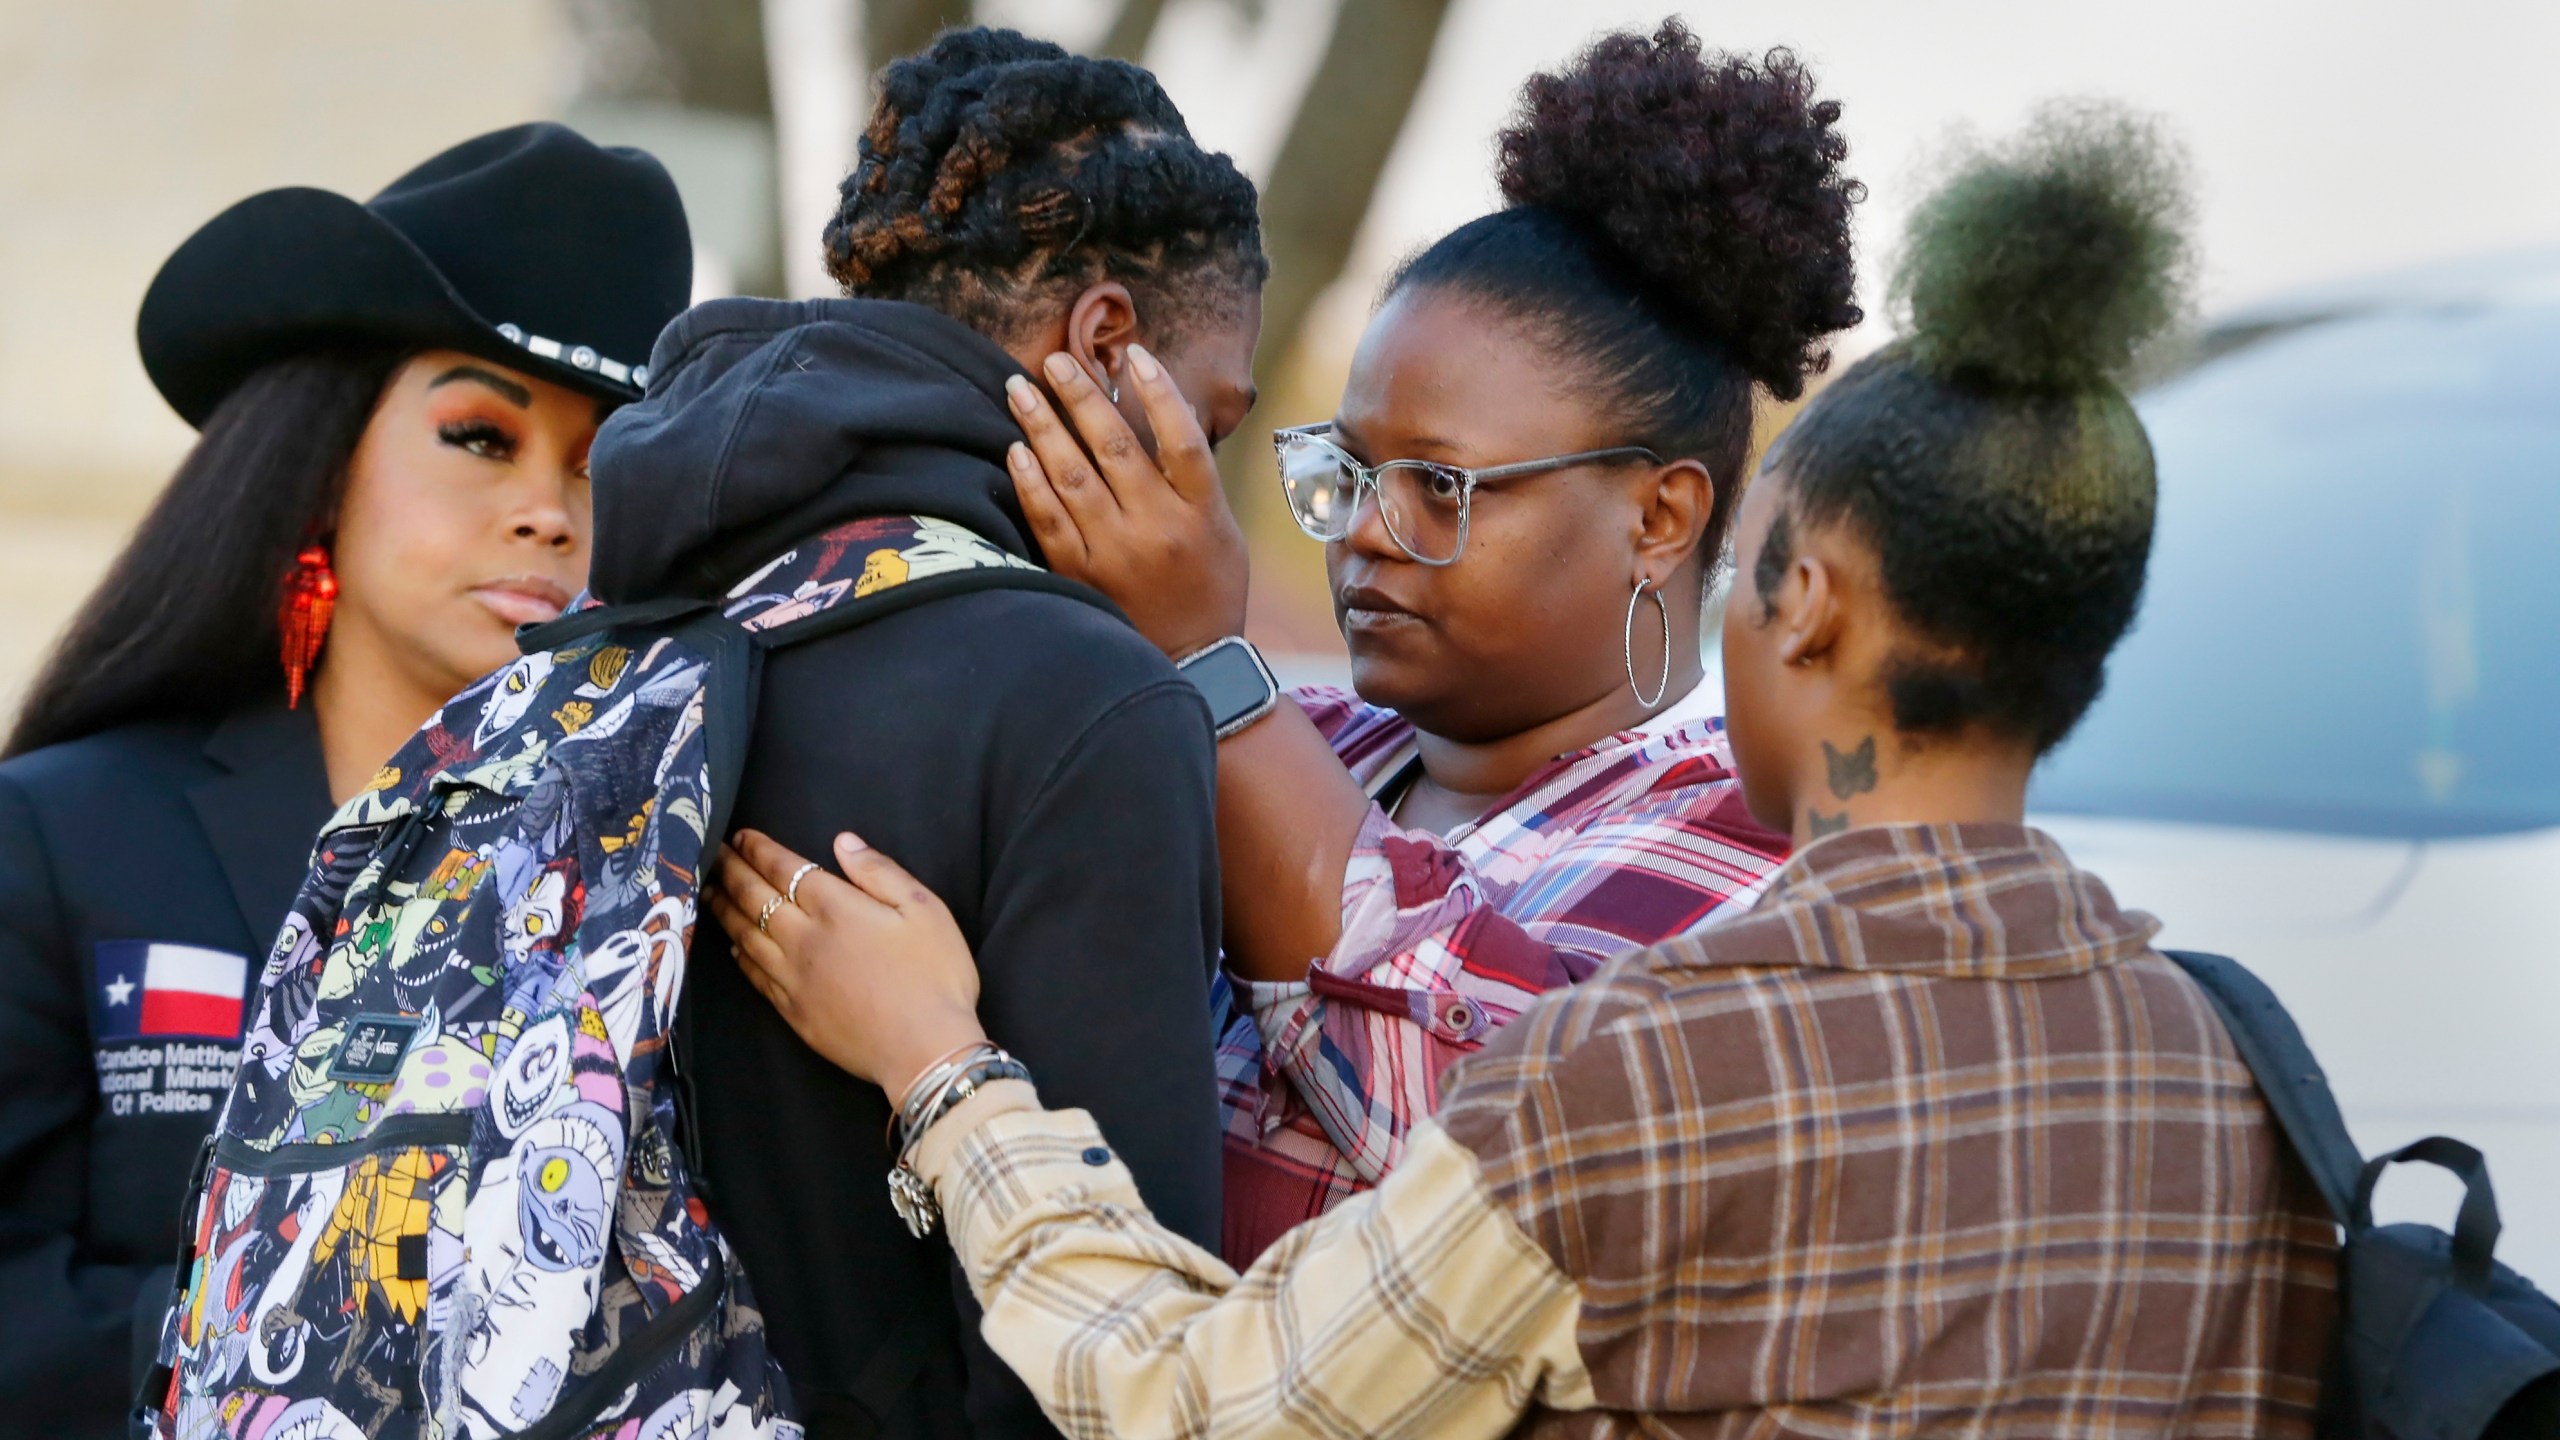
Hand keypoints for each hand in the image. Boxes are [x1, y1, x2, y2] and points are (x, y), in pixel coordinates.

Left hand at [707, 829, 987, 1103]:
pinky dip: (739, 955)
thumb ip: (880, 872)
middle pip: (755, 897)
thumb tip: (843, 842)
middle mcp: (804, 939)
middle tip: (711, 854)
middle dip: (731, 871)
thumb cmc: (935, 976)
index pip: (784, 869)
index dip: (759, 849)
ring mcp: (794, 978)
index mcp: (836, 908)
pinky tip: (733, 947)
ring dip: (724, 910)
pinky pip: (755, 975)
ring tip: (708, 892)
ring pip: (746, 935)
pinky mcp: (793, 1011)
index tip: (740, 836)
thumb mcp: (925, 909)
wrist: (924, 1050)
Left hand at [1006, 344, 1250, 658]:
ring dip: (1042, 426)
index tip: (1133, 355)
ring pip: (1072, 475)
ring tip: (1019, 389)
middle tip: (1054, 361)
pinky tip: (1016, 449)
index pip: (1181, 439)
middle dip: (1080, 395)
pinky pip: (1047, 518)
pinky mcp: (1081, 575)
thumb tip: (1155, 415)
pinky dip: (1029, 480)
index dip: (1158, 392)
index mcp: (1202, 513)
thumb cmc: (1210, 587)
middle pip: (1115, 446)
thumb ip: (1191, 480)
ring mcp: (1116, 553)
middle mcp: (1158, 528)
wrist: (1191, 662)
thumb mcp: (1221, 529)